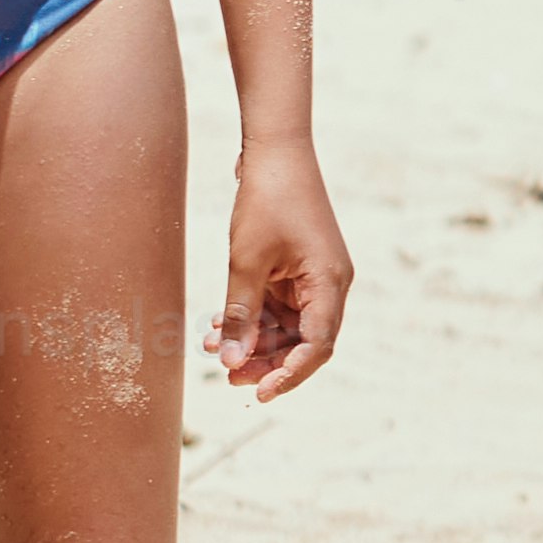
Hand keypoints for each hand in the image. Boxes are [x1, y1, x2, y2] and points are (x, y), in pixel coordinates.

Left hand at [206, 139, 349, 400]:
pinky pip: (276, 306)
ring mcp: (313, 276)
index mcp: (330, 284)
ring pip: (286, 326)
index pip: (317, 346)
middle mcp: (329, 284)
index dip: (291, 374)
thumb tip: (233, 361)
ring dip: (252, 339)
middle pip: (303, 341)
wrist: (275, 150)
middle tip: (228, 377)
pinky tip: (219, 324)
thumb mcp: (247, 262)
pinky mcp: (297, 268)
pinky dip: (251, 316)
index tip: (261, 392)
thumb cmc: (268, 200)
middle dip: (266, 361)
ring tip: (213, 348)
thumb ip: (241, 314)